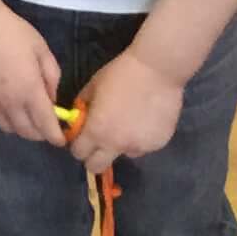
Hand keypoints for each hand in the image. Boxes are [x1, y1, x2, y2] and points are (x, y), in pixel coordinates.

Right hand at [0, 8, 65, 146]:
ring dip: (19, 126)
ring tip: (24, 115)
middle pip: (26, 132)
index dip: (55, 137)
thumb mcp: (41, 49)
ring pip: (7, 127)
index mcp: (29, 92)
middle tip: (44, 126)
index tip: (60, 141)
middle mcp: (9, 105)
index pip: (46, 126)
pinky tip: (0, 94)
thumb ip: (51, 76)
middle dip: (39, 134)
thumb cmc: (11, 32)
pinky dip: (0, 110)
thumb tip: (52, 98)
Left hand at [68, 49, 182, 174]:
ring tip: (132, 122)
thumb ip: (83, 106)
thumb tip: (78, 118)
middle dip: (94, 157)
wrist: (158, 68)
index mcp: (96, 131)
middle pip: (96, 167)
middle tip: (102, 141)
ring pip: (124, 154)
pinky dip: (142, 137)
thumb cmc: (122, 73)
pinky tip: (148, 119)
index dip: (79, 145)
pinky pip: (144, 146)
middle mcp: (116, 145)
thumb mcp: (93, 86)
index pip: (78, 153)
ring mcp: (139, 147)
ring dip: (123, 144)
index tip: (84, 137)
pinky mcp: (157, 144)